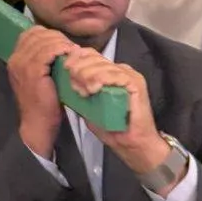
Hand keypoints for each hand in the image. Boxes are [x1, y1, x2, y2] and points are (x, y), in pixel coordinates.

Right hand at [8, 26, 72, 158]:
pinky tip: (70, 54)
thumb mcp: (37, 78)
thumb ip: (41, 62)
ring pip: (44, 41)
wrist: (37, 125)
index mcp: (15, 59)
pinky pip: (48, 52)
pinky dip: (60, 50)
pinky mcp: (33, 71)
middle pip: (37, 34)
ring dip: (61, 43)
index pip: (30, 34)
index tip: (62, 43)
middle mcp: (16, 59)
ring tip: (73, 49)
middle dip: (56, 37)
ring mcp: (23, 64)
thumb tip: (57, 46)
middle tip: (70, 46)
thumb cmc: (42, 104)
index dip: (48, 34)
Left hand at [59, 48, 171, 180]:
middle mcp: (120, 69)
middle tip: (74, 85)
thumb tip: (66, 81)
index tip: (65, 68)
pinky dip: (101, 79)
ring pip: (103, 65)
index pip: (91, 54)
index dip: (76, 57)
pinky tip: (93, 88)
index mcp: (110, 72)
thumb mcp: (89, 107)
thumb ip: (81, 92)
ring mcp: (129, 75)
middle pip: (95, 57)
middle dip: (79, 68)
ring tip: (83, 91)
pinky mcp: (136, 83)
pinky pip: (115, 74)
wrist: (134, 145)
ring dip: (88, 75)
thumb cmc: (113, 128)